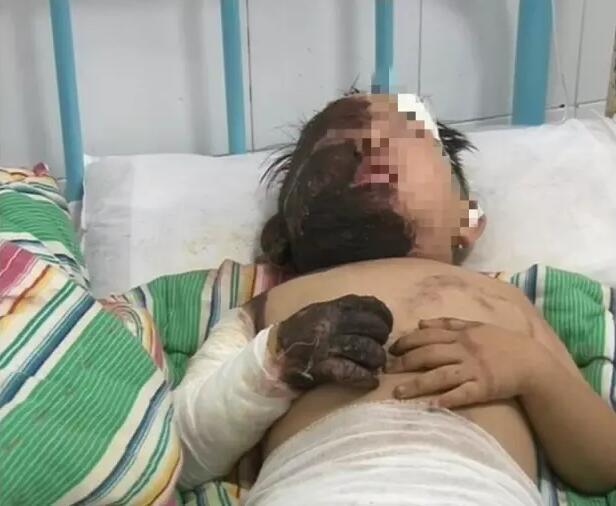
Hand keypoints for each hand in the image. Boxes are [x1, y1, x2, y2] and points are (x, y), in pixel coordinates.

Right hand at [274, 295, 392, 389]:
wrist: (273, 355)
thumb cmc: (299, 332)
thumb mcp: (319, 311)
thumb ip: (342, 309)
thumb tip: (373, 312)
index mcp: (332, 307)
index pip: (371, 305)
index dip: (385, 317)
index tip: (385, 326)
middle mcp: (331, 323)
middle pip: (374, 328)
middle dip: (382, 340)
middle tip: (378, 348)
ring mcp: (327, 345)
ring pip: (367, 350)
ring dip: (376, 361)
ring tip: (375, 365)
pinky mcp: (323, 367)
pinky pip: (353, 373)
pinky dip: (366, 379)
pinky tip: (371, 381)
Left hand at [386, 317, 539, 407]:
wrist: (531, 362)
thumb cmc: (501, 343)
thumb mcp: (476, 326)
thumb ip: (448, 323)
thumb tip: (421, 323)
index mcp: (461, 335)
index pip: (427, 336)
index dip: (407, 342)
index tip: (391, 349)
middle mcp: (464, 350)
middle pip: (428, 355)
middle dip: (404, 363)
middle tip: (386, 371)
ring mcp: (473, 370)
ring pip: (440, 376)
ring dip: (417, 385)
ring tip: (398, 393)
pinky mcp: (484, 388)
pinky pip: (463, 394)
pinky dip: (447, 400)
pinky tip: (431, 406)